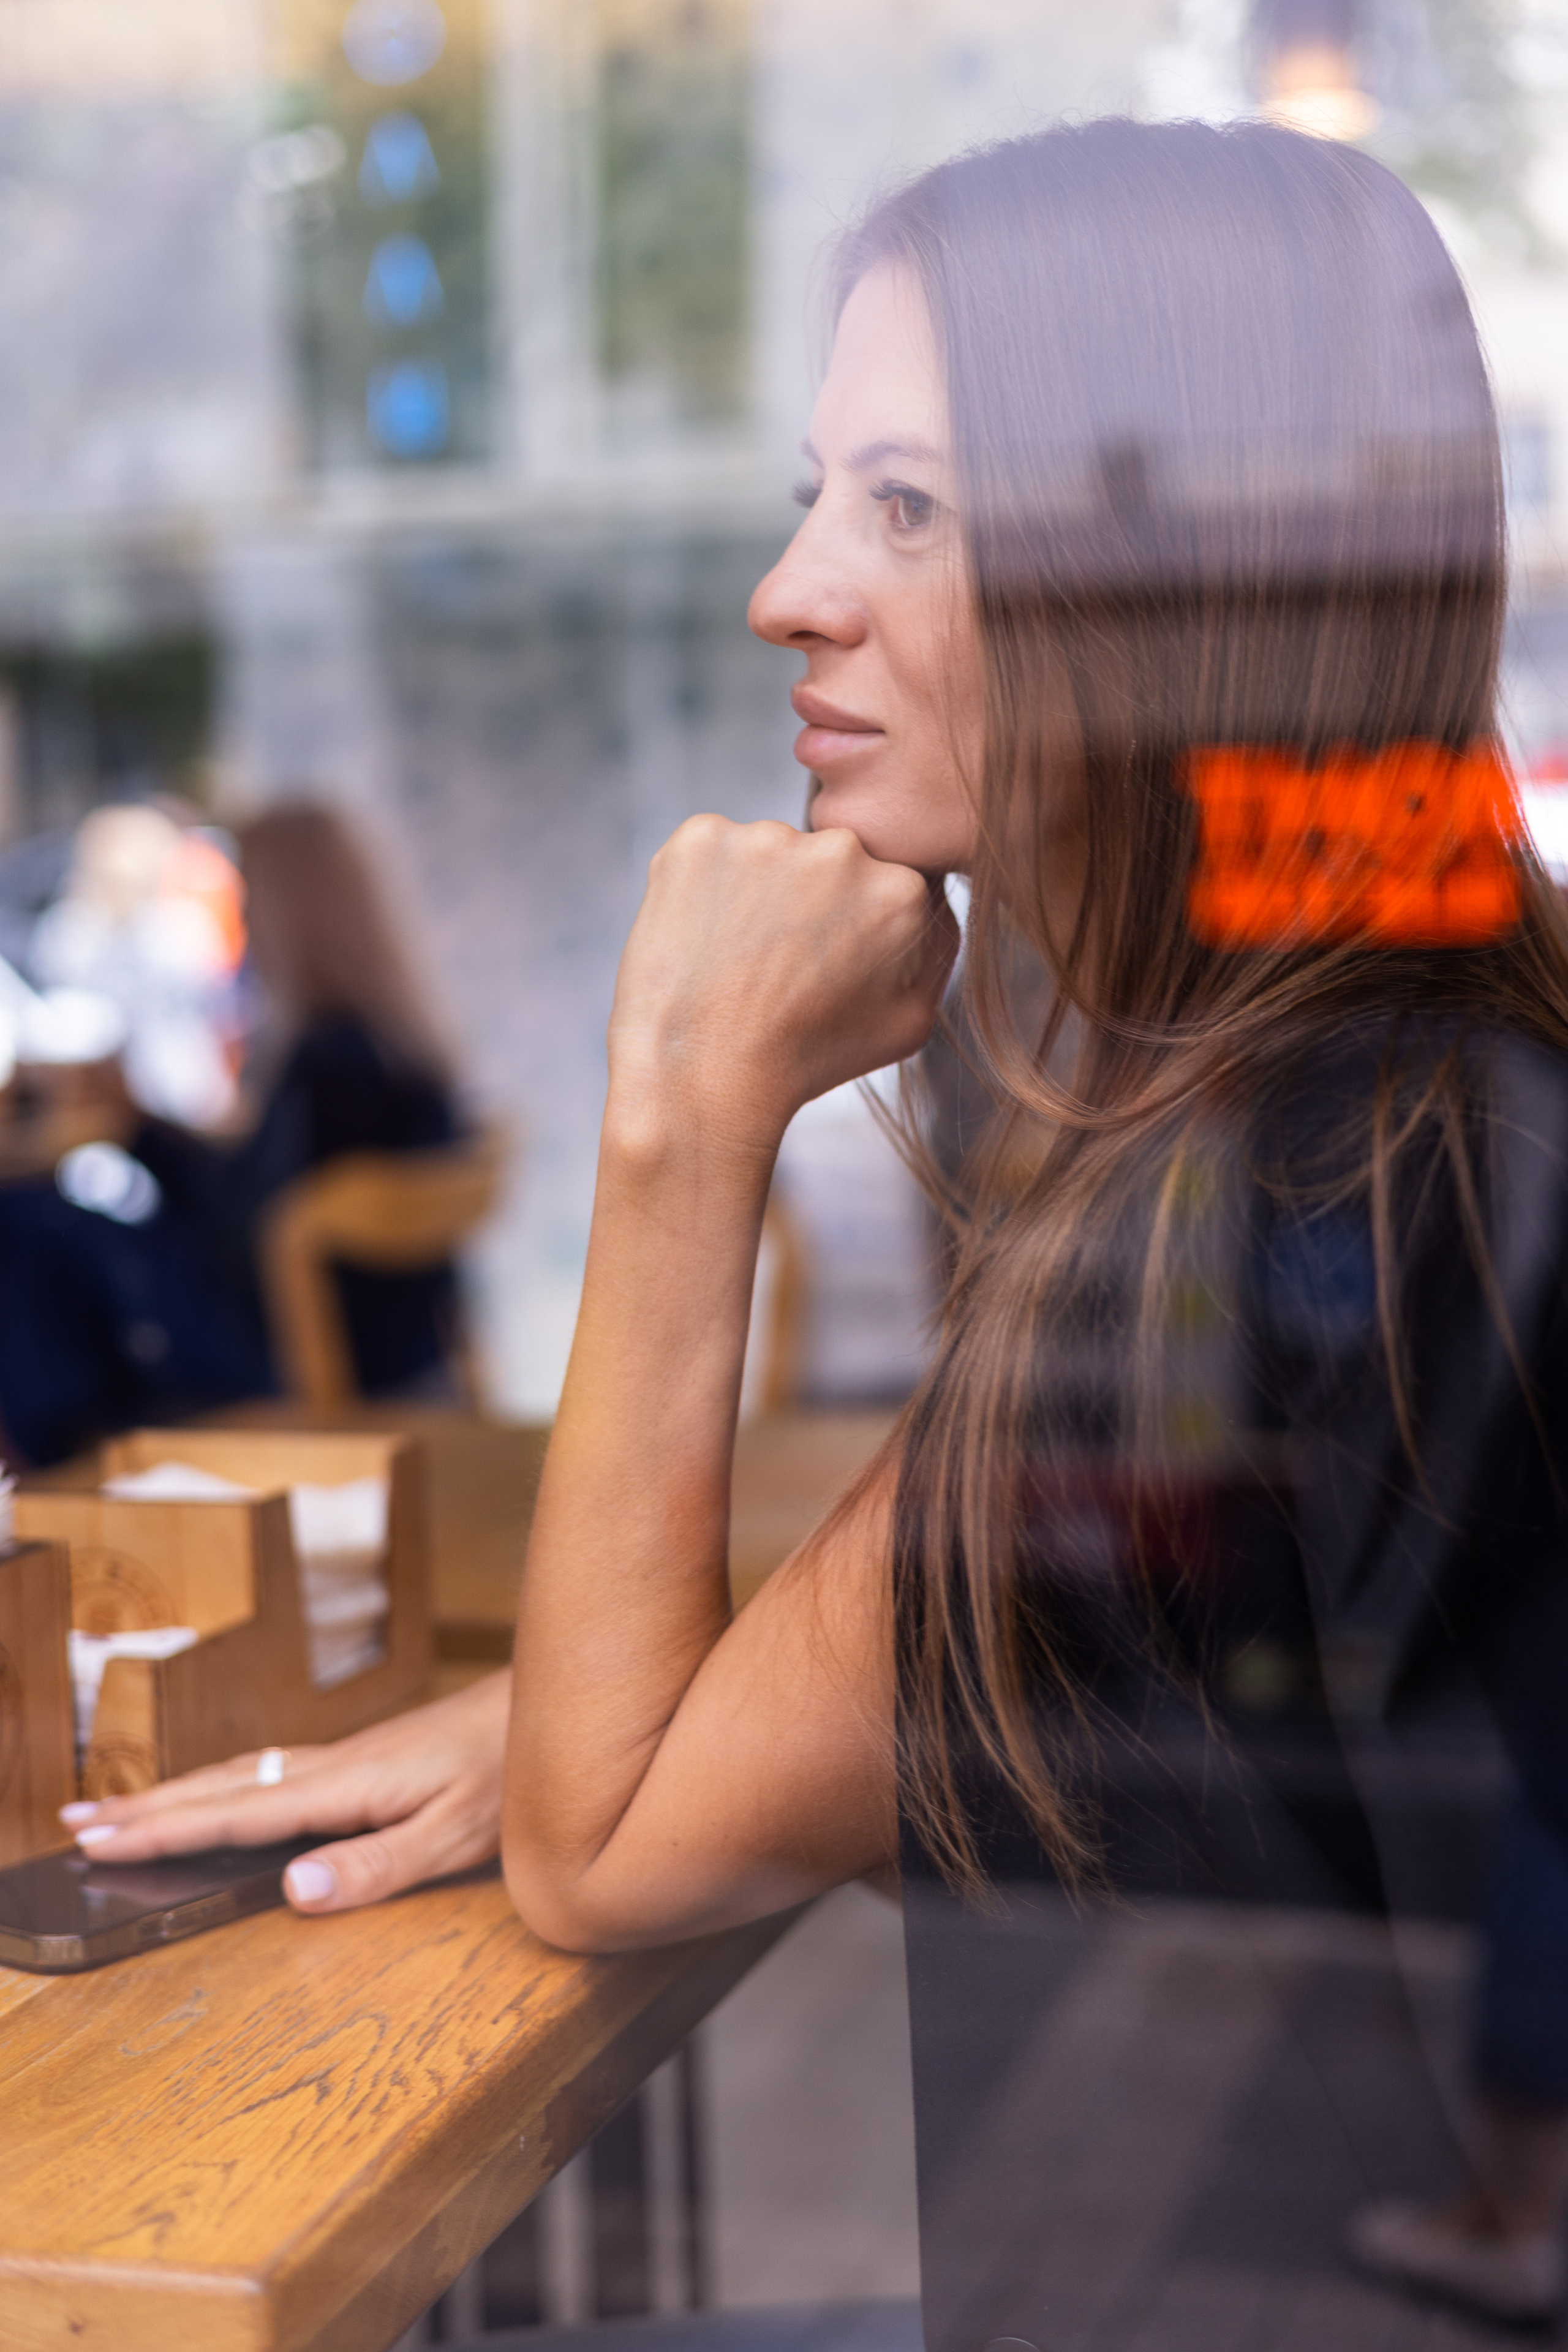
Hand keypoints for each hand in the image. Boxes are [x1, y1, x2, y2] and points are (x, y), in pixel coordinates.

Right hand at [58, 1672, 508, 1914]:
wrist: (549, 1707)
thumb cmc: (509, 1774)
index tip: (100, 1840)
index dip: (165, 1831)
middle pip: (222, 1787)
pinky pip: (269, 1771)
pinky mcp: (361, 1760)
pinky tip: (214, 1792)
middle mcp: (333, 1766)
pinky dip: (222, 1784)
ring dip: (178, 1792)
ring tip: (119, 1811)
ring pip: (241, 1773)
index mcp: (346, 1788)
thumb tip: (293, 1888)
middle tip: (74, 1824)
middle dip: (146, 1808)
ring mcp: (345, 1759)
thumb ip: (377, 1868)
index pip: (237, 1815)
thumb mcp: (454, 1836)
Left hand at [608, 817, 958, 1154]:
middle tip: (779, 960)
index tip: (828, 956)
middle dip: (809, 897)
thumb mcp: (908, 1021)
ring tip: (737, 955)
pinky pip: (711, 846)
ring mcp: (767, 837)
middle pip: (828, 859)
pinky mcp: (701, 837)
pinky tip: (703, 937)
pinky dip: (704, 883)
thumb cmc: (805, 1058)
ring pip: (769, 851)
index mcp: (900, 891)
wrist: (705, 1075)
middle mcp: (841, 850)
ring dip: (757, 889)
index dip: (853, 920)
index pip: (883, 879)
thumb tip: (929, 899)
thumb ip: (937, 948)